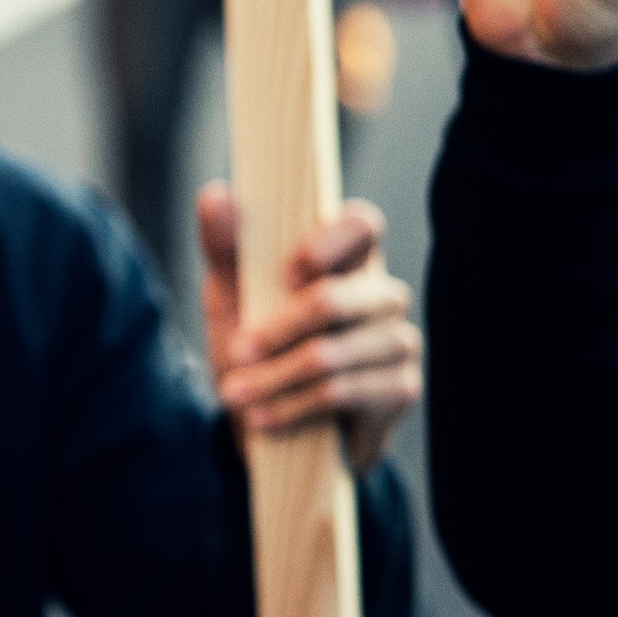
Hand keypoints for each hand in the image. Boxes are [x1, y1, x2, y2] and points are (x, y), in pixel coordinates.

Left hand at [199, 187, 420, 473]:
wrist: (267, 424)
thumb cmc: (254, 349)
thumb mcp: (230, 299)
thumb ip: (225, 248)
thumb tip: (217, 193)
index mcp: (345, 260)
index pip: (362, 223)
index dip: (328, 243)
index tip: (286, 274)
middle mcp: (380, 295)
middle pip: (340, 298)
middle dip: (278, 329)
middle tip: (236, 351)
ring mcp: (397, 341)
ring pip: (334, 352)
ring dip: (276, 377)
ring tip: (236, 394)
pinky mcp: (400, 388)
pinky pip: (346, 392)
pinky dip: (294, 406)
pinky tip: (263, 418)